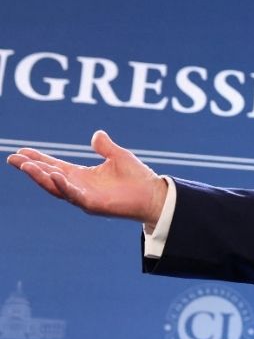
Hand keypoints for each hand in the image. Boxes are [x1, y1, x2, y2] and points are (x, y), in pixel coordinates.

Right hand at [5, 130, 166, 226]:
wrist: (154, 194)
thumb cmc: (138, 178)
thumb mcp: (118, 156)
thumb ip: (105, 146)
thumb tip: (96, 134)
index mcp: (82, 176)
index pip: (54, 166)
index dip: (38, 159)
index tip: (21, 151)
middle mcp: (79, 187)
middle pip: (49, 177)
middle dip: (31, 168)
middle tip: (13, 158)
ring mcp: (84, 197)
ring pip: (56, 187)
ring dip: (41, 177)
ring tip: (26, 165)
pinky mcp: (93, 205)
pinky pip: (74, 195)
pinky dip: (63, 186)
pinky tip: (53, 175)